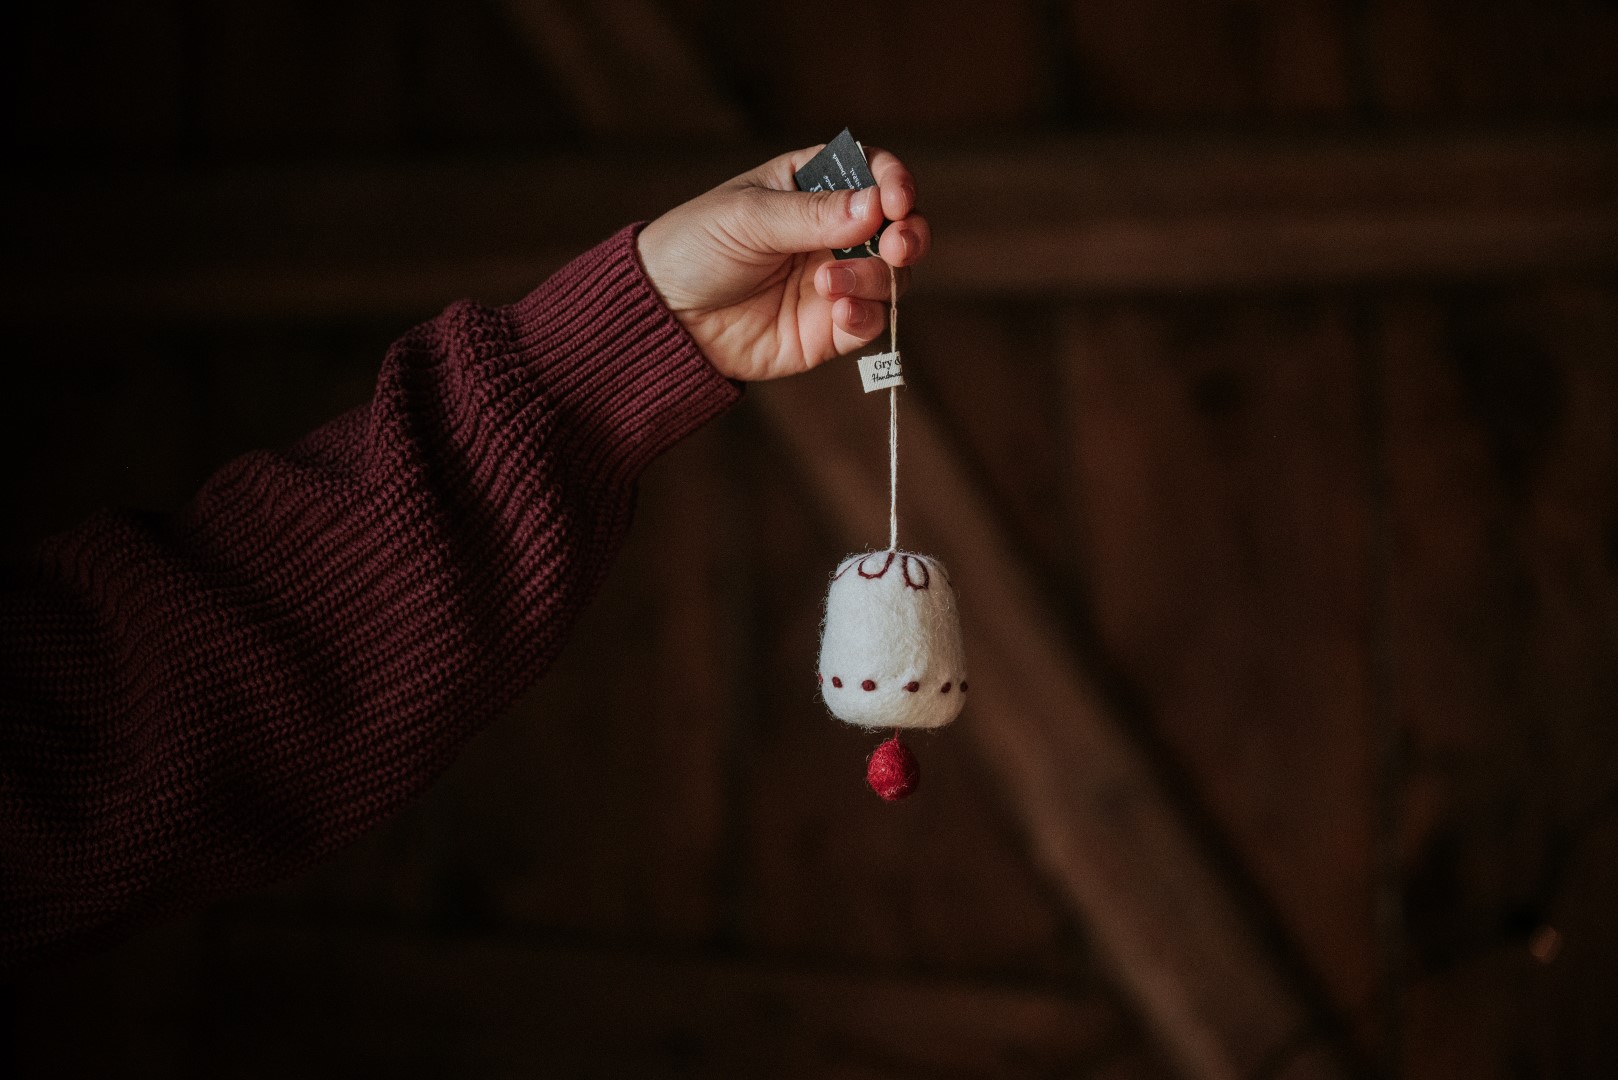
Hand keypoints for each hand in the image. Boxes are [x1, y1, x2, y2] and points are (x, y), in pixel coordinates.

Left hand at [637, 145, 930, 381]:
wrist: (665, 316)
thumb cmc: (695, 246)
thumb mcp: (748, 218)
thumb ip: (812, 215)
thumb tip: (875, 207)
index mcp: (812, 186)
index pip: (873, 172)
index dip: (894, 181)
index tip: (896, 199)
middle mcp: (833, 232)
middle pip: (900, 227)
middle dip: (910, 234)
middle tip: (898, 244)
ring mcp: (835, 281)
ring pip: (892, 278)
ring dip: (876, 279)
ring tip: (827, 285)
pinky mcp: (829, 329)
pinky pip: (869, 323)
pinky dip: (865, 317)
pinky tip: (837, 312)